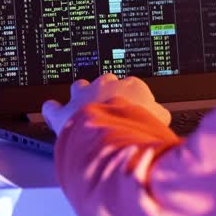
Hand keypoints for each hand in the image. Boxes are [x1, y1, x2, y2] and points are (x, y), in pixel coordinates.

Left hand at [41, 73, 171, 133]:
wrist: (108, 133)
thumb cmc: (134, 126)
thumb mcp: (159, 121)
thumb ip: (159, 116)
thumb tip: (162, 117)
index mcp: (131, 86)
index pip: (135, 88)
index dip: (136, 101)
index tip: (136, 110)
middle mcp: (106, 86)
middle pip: (107, 82)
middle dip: (108, 91)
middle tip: (112, 106)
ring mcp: (83, 96)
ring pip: (80, 86)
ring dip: (82, 94)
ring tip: (84, 104)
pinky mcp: (64, 112)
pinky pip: (53, 108)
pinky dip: (53, 110)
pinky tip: (53, 110)